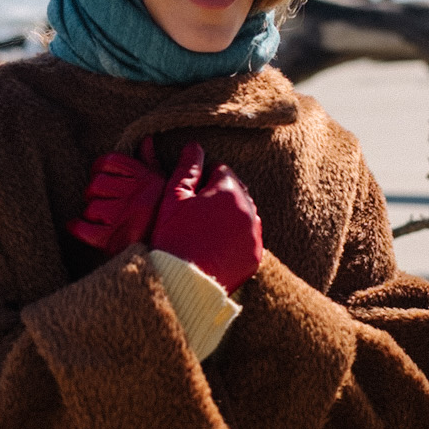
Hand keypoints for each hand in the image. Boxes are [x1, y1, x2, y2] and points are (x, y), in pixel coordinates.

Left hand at [67, 136, 165, 255]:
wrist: (177, 254)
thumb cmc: (166, 216)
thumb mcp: (165, 185)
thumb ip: (151, 162)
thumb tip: (146, 140)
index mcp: (145, 179)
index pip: (109, 161)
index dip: (99, 167)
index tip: (101, 175)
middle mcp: (134, 195)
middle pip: (96, 184)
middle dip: (94, 192)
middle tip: (102, 200)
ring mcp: (122, 217)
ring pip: (91, 207)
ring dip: (92, 212)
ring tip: (101, 218)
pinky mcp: (111, 239)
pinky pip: (83, 228)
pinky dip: (76, 227)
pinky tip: (79, 226)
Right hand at [150, 142, 262, 295]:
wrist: (180, 282)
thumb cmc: (173, 236)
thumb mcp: (173, 197)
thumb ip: (186, 168)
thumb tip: (194, 146)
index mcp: (229, 190)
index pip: (221, 170)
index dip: (202, 180)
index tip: (190, 196)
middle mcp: (249, 209)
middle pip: (236, 191)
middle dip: (219, 197)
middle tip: (196, 215)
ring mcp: (254, 235)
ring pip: (244, 214)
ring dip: (230, 217)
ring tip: (206, 232)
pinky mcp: (255, 257)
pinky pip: (249, 239)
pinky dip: (237, 240)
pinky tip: (216, 247)